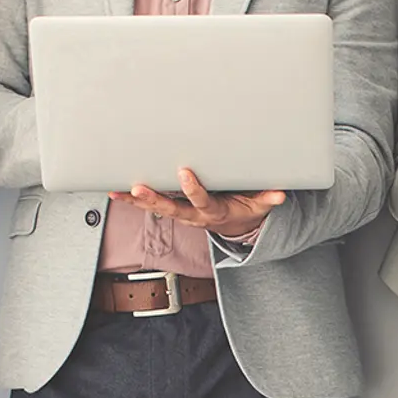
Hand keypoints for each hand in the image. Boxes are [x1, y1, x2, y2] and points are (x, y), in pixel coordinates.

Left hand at [108, 168, 286, 238]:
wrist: (235, 226)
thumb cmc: (245, 210)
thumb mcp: (259, 207)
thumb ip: (267, 199)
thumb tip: (280, 195)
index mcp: (214, 212)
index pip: (202, 200)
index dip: (193, 188)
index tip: (184, 171)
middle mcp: (193, 215)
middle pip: (171, 208)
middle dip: (154, 199)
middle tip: (138, 188)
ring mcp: (181, 213)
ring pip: (156, 208)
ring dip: (136, 201)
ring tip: (117, 192)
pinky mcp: (173, 209)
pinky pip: (150, 205)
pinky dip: (133, 199)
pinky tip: (117, 191)